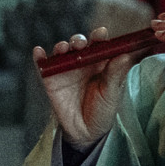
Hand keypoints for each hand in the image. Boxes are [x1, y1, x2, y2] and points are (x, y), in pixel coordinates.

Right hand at [34, 28, 134, 149]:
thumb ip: (117, 73)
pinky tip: (38, 52)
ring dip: (62, 46)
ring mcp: (66, 68)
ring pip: (62, 51)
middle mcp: (83, 61)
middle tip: (81, 44)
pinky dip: (39, 56)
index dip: (100, 36)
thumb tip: (126, 55)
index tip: (101, 33)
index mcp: (101, 61)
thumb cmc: (103, 109)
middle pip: (80, 44)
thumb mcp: (112, 92)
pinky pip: (43, 64)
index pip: (101, 43)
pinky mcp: (51, 78)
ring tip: (63, 49)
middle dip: (79, 40)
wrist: (86, 132)